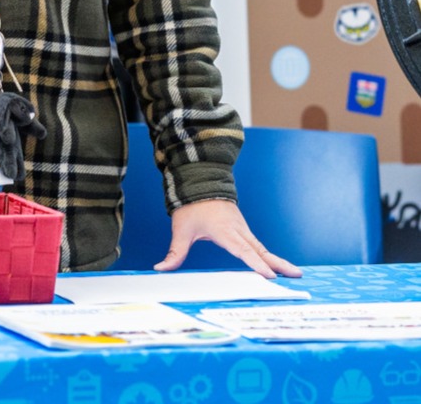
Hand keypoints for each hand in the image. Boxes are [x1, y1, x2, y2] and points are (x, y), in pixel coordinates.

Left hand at [154, 199, 302, 278]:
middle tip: (296, 275)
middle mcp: (237, 230)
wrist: (200, 183)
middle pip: (260, 250)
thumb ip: (174, 252)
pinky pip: (258, 245)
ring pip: (262, 247)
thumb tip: (160, 268)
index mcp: (224, 231)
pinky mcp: (243, 229)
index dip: (256, 263)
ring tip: (295, 273)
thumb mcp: (181, 229)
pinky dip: (269, 256)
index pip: (243, 250)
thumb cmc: (191, 207)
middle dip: (278, 263)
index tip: (270, 275)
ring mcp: (242, 229)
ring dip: (278, 260)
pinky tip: (278, 265)